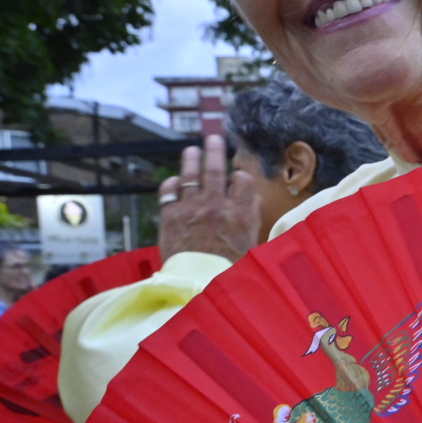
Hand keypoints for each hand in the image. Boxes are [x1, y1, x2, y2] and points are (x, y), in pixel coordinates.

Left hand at [158, 135, 258, 263]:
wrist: (197, 283)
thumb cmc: (228, 269)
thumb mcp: (251, 244)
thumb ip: (251, 217)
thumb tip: (252, 197)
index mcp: (239, 213)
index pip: (243, 180)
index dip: (241, 176)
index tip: (238, 177)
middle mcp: (215, 205)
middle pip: (215, 170)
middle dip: (215, 151)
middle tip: (214, 138)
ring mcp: (191, 209)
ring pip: (190, 175)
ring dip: (191, 160)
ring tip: (191, 150)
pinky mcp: (170, 216)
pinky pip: (169, 192)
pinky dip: (171, 184)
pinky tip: (174, 182)